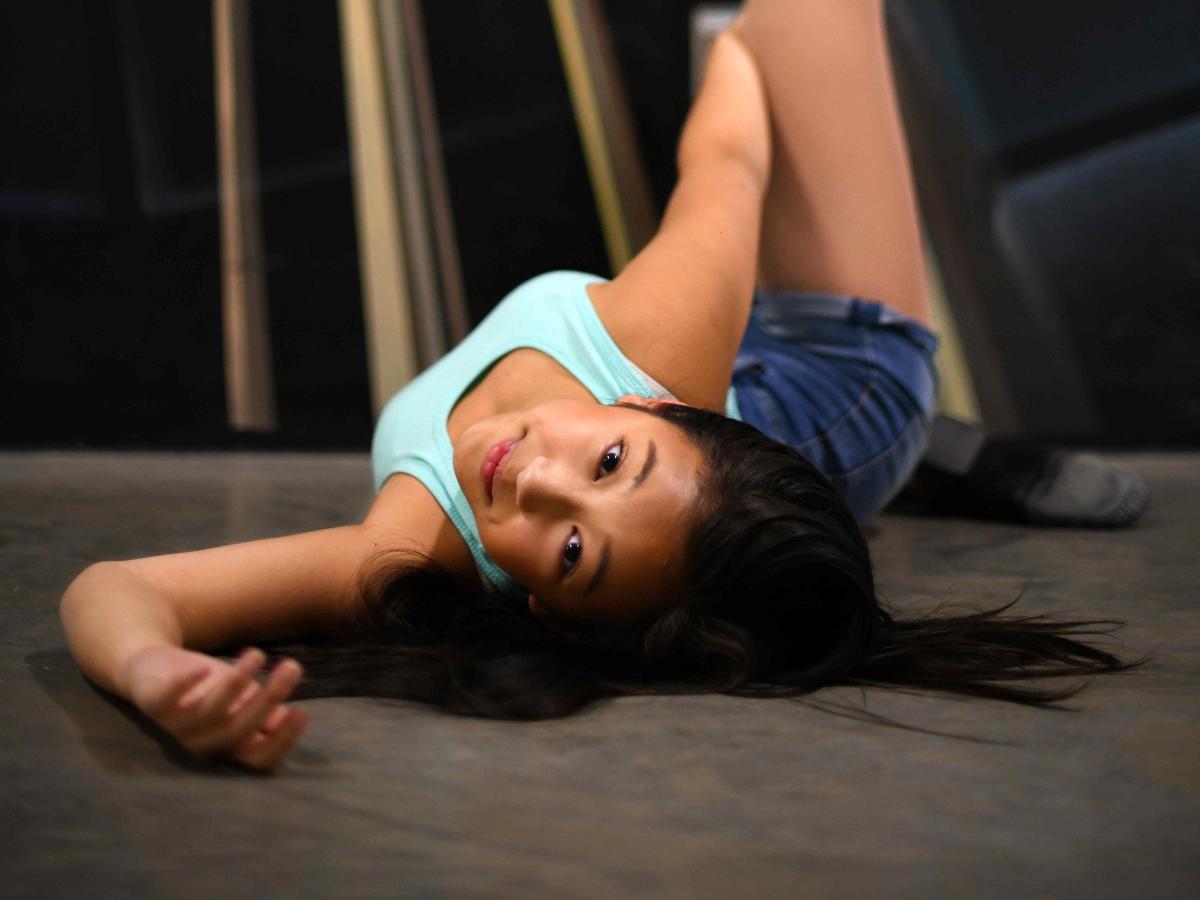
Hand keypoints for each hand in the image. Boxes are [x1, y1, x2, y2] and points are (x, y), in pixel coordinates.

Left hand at [123, 644, 308, 770]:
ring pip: (209, 712)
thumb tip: (293, 719)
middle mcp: (201, 744)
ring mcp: (174, 726)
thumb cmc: (205, 688)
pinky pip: (166, 699)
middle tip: (292, 666)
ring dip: (236, 683)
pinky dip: (184, 685)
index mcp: (227, 748)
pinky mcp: (152, 703)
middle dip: (269, 698)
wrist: (153, 668)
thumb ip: (265, 713)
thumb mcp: (241, 700)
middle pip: (239, 730)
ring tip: (257, 654)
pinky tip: (203, 669)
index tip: (302, 711)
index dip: (281, 740)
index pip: (258, 758)